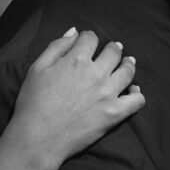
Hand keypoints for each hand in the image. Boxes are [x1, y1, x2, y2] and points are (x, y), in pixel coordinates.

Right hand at [11, 29, 144, 168]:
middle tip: (113, 50)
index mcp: (76, 60)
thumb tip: (74, 32)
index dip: (89, 37)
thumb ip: (56, 47)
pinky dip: (137, 93)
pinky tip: (133, 91)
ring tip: (128, 63)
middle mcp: (96, 73)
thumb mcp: (37, 68)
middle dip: (113, 48)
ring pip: (128, 71)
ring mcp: (108, 94)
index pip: (91, 38)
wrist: (38, 138)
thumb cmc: (32, 103)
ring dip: (128, 64)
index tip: (89, 41)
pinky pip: (137, 100)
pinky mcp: (114, 114)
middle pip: (114, 52)